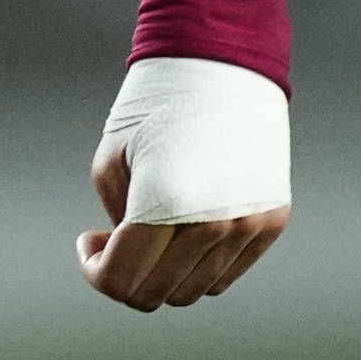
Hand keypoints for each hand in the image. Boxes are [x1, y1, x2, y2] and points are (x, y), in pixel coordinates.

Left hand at [82, 52, 290, 309]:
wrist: (222, 65)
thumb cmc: (155, 108)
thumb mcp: (111, 163)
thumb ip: (116, 226)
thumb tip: (129, 264)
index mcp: (165, 207)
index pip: (122, 281)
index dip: (94, 272)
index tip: (89, 244)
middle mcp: (212, 224)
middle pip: (157, 294)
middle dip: (124, 278)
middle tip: (111, 242)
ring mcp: (247, 226)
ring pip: (192, 291)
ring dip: (161, 273)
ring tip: (148, 234)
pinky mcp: (271, 221)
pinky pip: (224, 274)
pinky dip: (196, 267)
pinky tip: (180, 233)